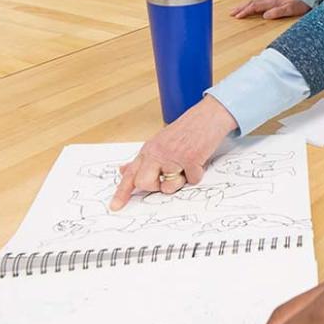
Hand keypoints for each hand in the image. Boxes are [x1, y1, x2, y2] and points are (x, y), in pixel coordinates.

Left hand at [109, 95, 237, 209]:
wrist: (208, 116)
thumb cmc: (186, 129)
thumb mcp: (159, 142)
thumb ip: (143, 159)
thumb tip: (124, 171)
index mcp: (149, 150)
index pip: (131, 174)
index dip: (122, 193)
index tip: (115, 206)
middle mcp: (158, 153)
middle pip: (144, 183)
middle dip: (155, 187)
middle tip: (165, 180)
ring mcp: (174, 156)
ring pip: (169, 187)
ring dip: (179, 182)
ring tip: (185, 167)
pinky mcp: (192, 159)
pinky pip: (191, 180)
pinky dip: (196, 174)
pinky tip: (198, 161)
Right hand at [231, 0, 309, 19]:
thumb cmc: (300, 4)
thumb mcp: (290, 10)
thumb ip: (278, 12)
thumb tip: (265, 15)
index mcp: (272, 2)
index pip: (255, 6)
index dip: (245, 11)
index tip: (237, 16)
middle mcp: (270, 0)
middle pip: (252, 2)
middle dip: (241, 8)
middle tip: (231, 13)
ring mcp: (271, 0)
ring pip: (254, 1)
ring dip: (245, 6)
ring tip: (236, 10)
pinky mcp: (274, 1)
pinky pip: (259, 2)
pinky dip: (251, 5)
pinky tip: (250, 7)